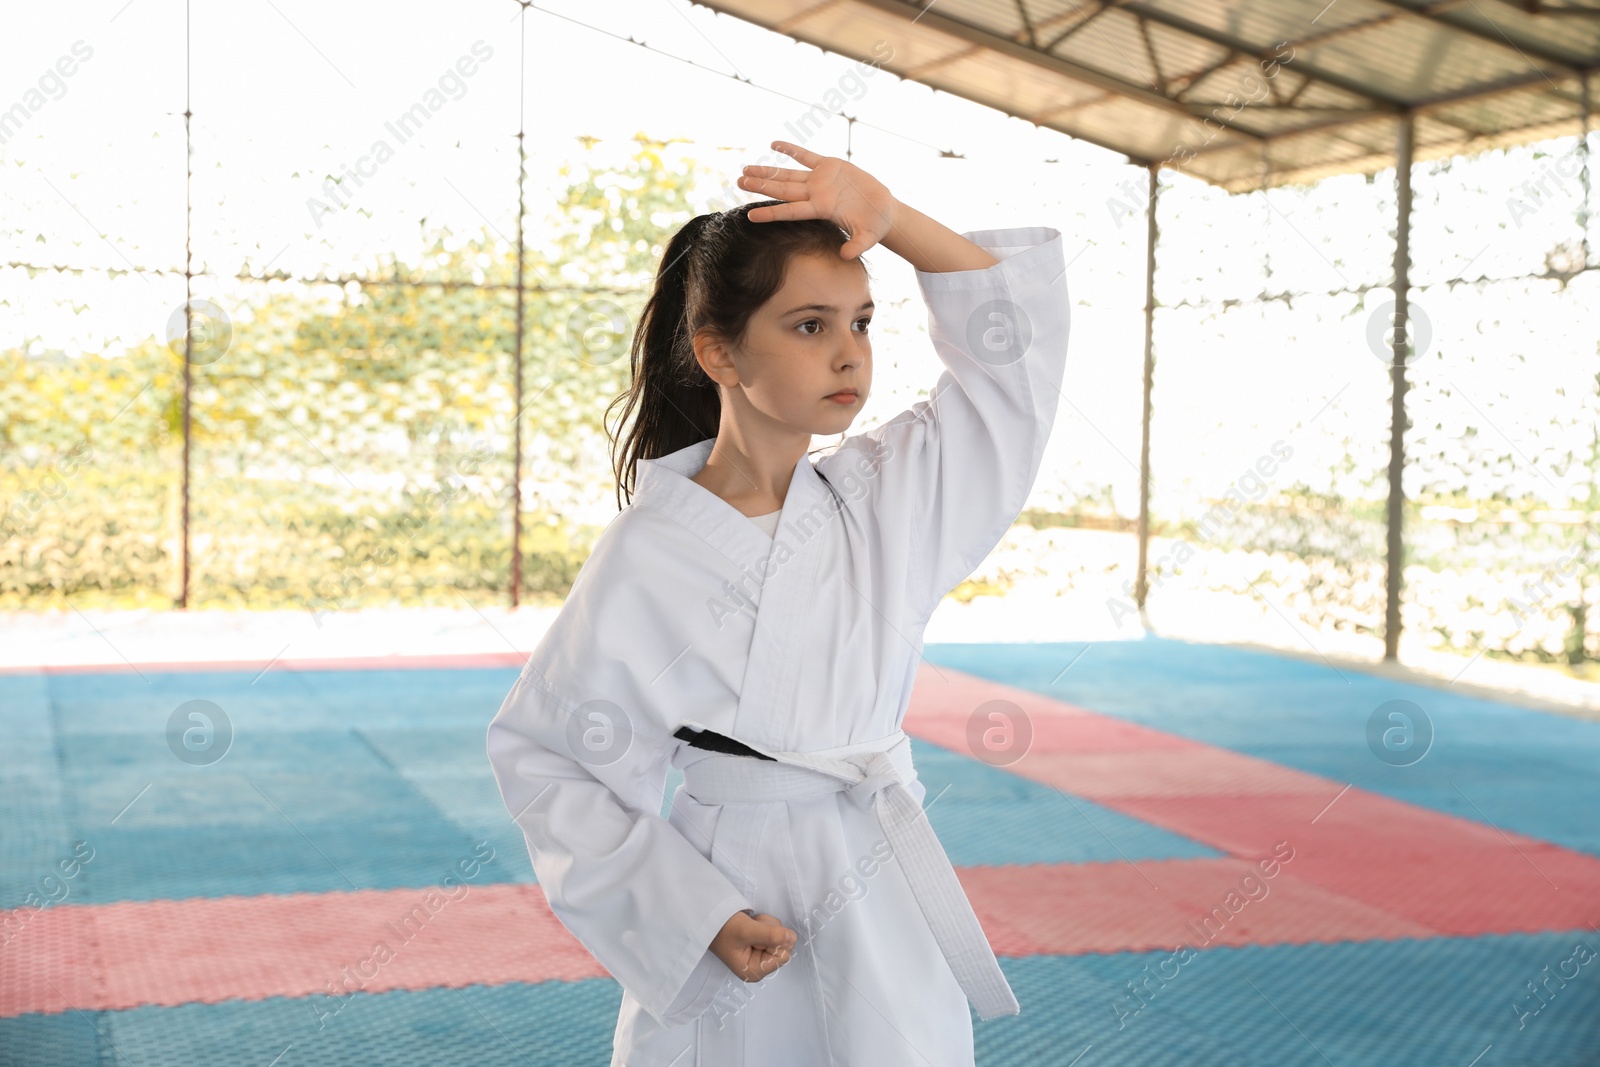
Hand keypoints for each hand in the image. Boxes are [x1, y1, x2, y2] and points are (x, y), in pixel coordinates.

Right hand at [709, 909, 796, 982]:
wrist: (710, 916)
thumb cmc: (723, 928)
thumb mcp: (746, 931)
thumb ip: (771, 935)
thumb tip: (792, 937)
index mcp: (755, 971)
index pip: (783, 955)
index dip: (773, 942)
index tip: (756, 937)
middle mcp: (760, 965)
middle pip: (784, 945)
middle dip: (771, 932)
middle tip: (752, 929)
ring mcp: (761, 953)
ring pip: (781, 935)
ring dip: (767, 925)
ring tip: (750, 925)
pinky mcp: (761, 942)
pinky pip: (776, 930)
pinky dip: (765, 923)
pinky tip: (751, 924)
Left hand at [737, 141, 897, 259]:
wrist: (882, 210)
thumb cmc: (874, 227)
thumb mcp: (867, 238)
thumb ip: (856, 246)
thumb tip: (846, 256)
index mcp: (821, 210)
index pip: (790, 212)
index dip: (771, 214)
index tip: (750, 216)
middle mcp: (815, 195)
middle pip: (782, 190)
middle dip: (760, 186)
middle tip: (738, 182)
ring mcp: (820, 180)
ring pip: (788, 174)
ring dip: (767, 171)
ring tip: (745, 169)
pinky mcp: (829, 166)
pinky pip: (806, 156)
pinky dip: (791, 149)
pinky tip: (773, 145)